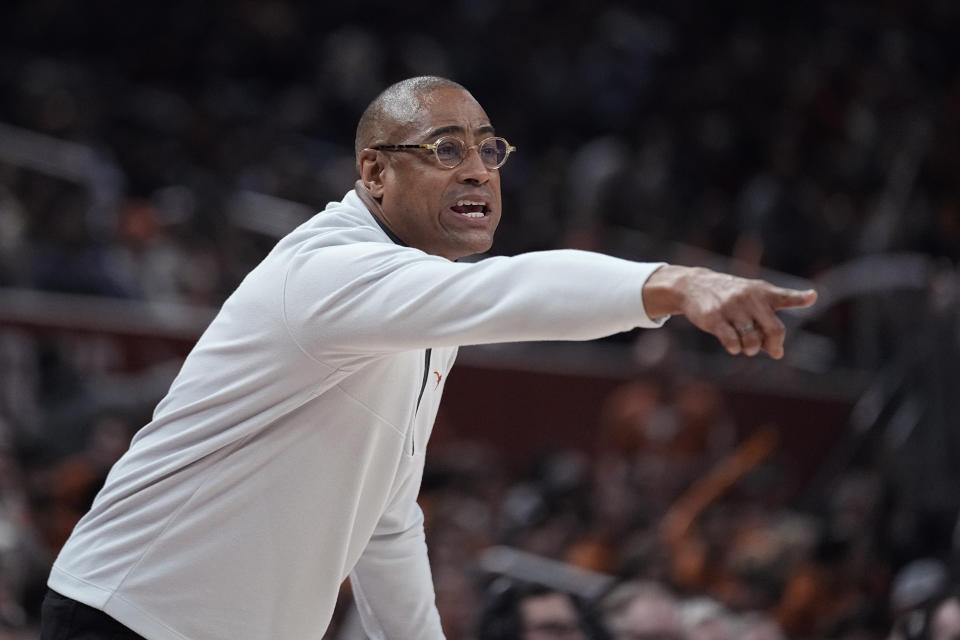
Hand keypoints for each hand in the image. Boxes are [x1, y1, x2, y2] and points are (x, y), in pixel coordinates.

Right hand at [642, 265, 816, 358]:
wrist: (694, 286)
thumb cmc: (729, 299)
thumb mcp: (751, 301)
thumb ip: (767, 324)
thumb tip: (777, 354)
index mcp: (763, 292)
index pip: (786, 297)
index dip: (801, 298)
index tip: (812, 296)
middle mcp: (750, 298)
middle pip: (774, 330)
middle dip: (774, 345)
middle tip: (769, 349)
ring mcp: (731, 307)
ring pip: (752, 341)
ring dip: (751, 349)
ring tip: (745, 345)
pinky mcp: (714, 317)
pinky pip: (732, 343)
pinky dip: (735, 349)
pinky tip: (733, 346)